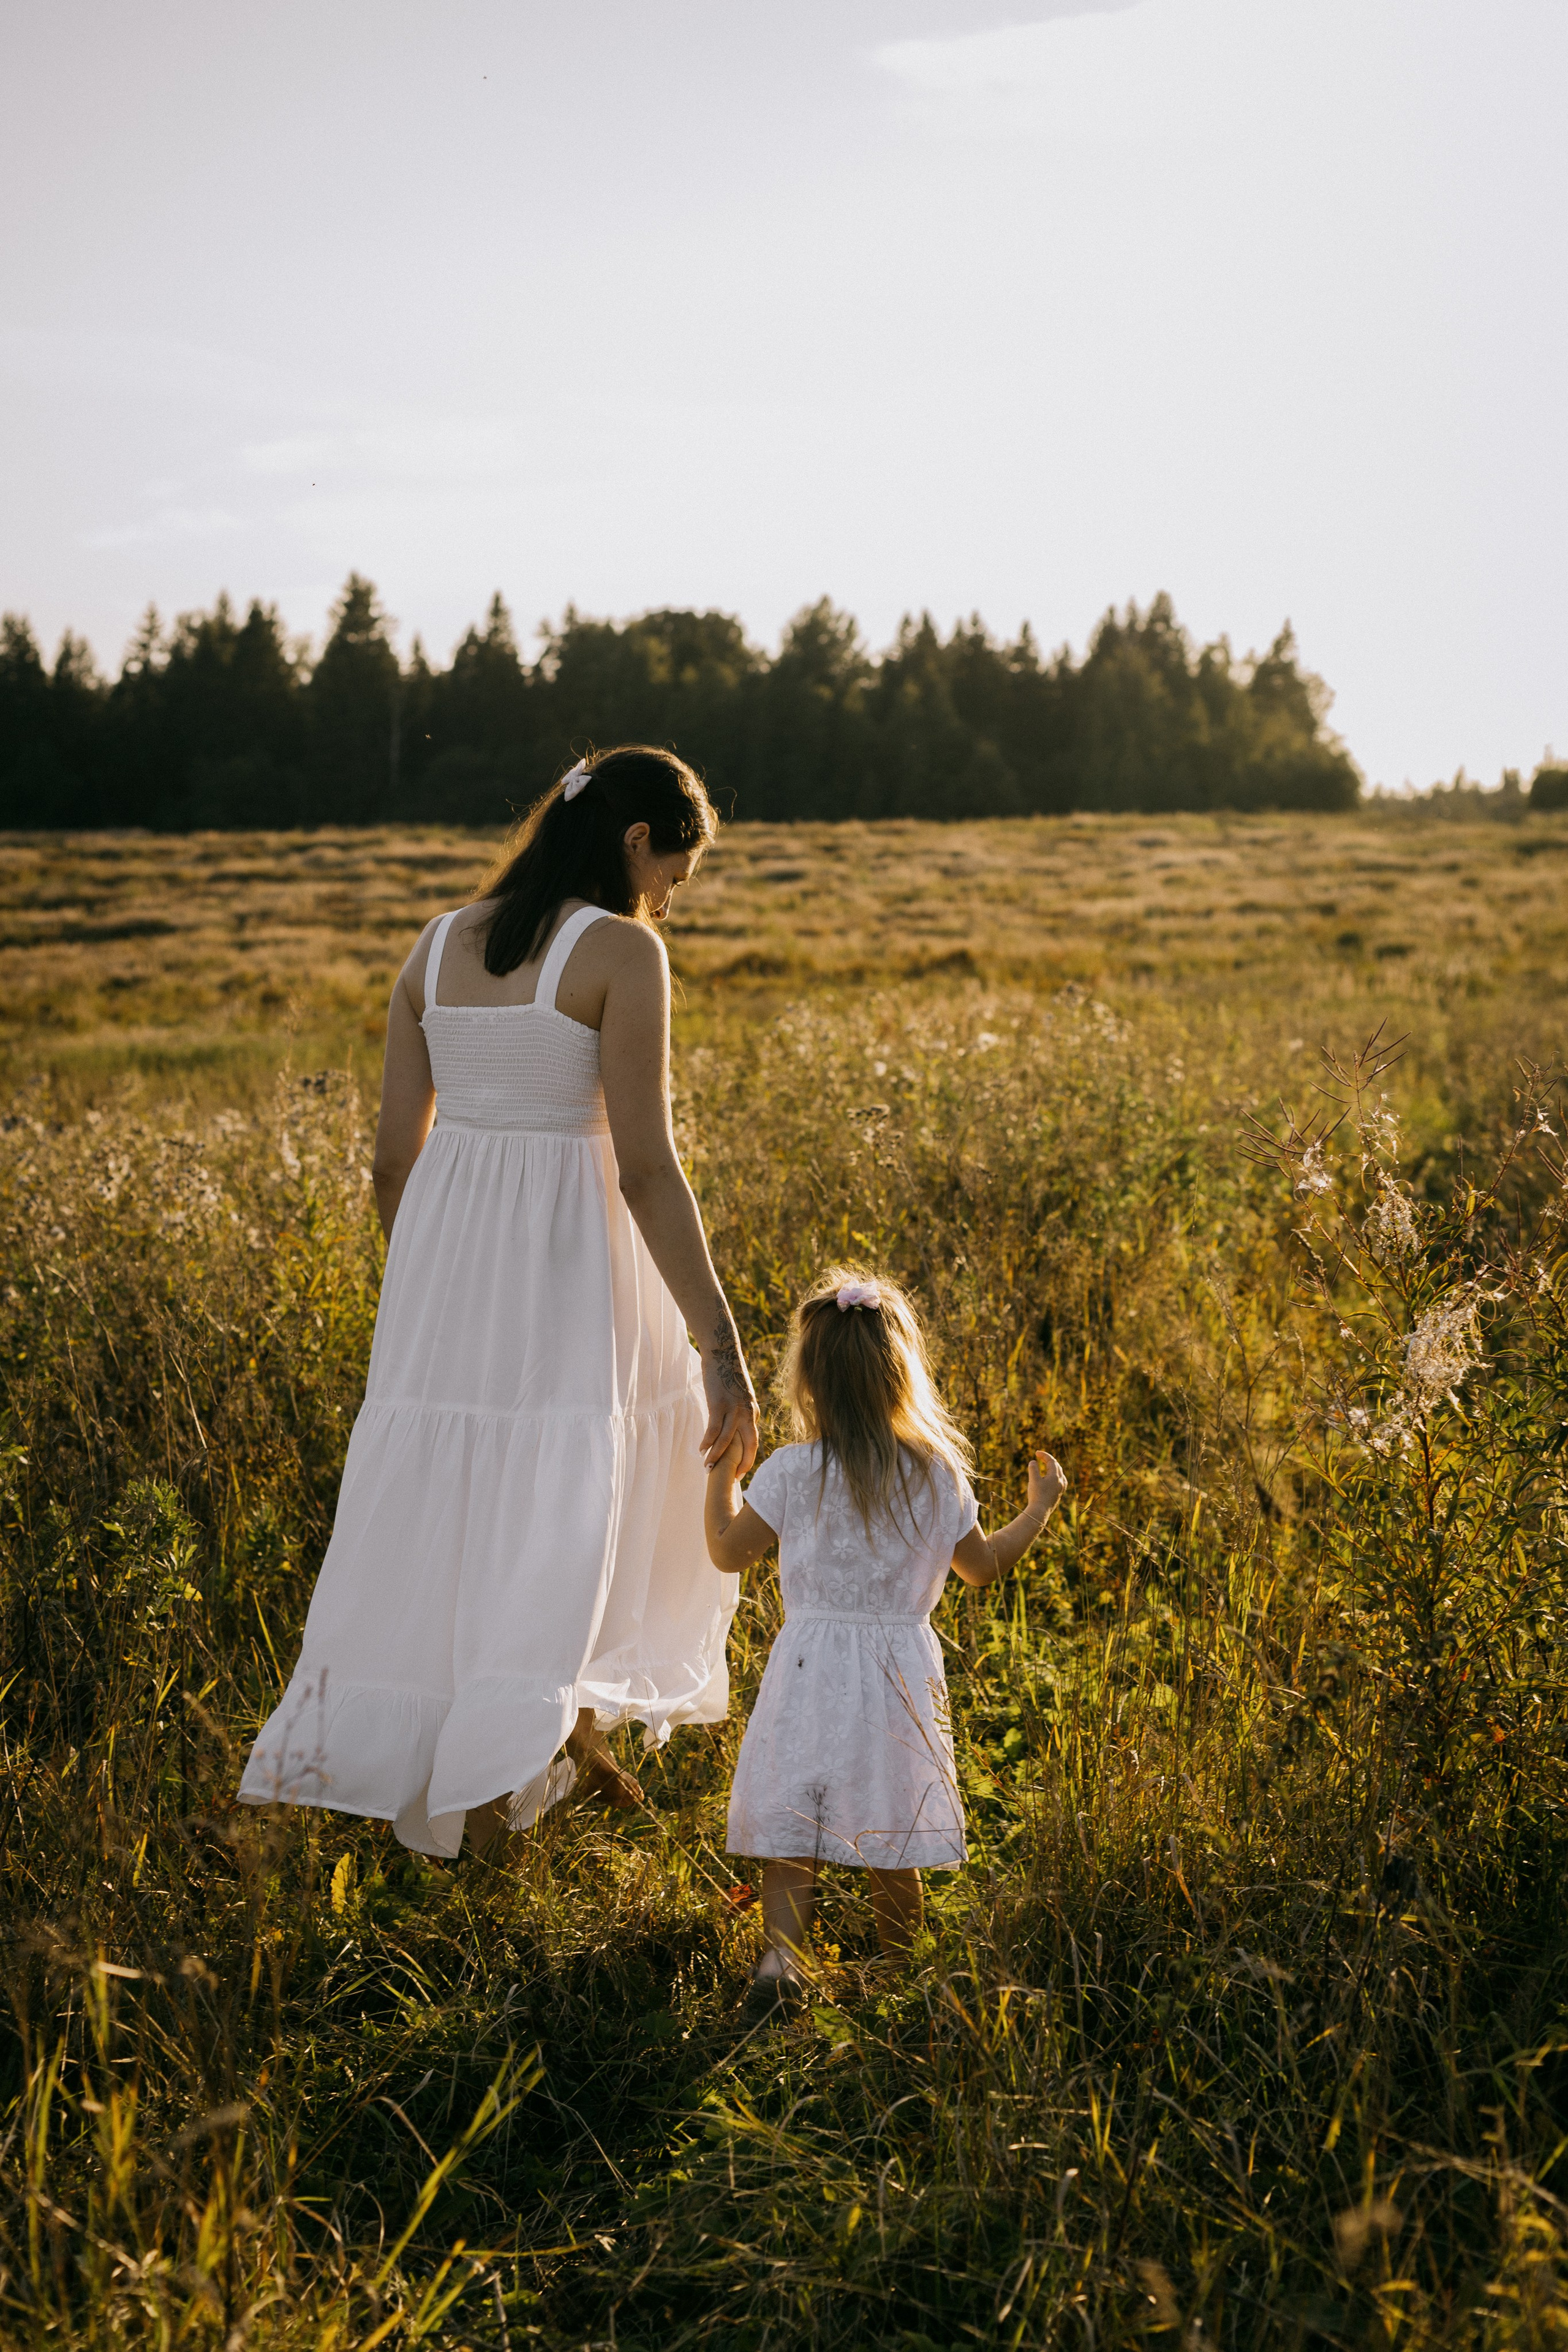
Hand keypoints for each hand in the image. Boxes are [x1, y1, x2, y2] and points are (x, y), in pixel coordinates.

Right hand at [699, 1351, 758, 1473]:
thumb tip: (732, 1428)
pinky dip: (707, 1442)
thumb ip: (739, 1413)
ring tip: (708, 1468)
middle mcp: (747, 1413)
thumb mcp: (740, 1396)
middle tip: (732, 1478)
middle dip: (741, 1465)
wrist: (723, 1352)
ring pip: (727, 1442)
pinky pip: (713, 1429)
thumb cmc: (728, 1374)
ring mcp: (734, 1409)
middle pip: (749, 1446)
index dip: (748, 1459)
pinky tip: (700, 1449)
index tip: (740, 1472)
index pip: (753, 1442)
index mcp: (753, 1413)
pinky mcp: (719, 1404)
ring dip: (717, 1457)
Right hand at [1026, 1449, 1066, 1519]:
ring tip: (1047, 1464)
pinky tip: (1053, 1478)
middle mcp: (1061, 1481)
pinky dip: (1055, 1475)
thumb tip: (1033, 1462)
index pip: (1051, 1461)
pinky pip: (1060, 1480)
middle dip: (1048, 1460)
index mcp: (1055, 1476)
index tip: (1036, 1453)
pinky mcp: (1059, 1493)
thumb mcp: (1033, 1480)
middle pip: (1057, 1466)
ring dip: (1053, 1467)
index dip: (1044, 1455)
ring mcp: (1061, 1488)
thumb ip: (1033, 1469)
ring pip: (1060, 1473)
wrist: (1040, 1511)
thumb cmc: (1036, 1495)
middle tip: (1040, 1457)